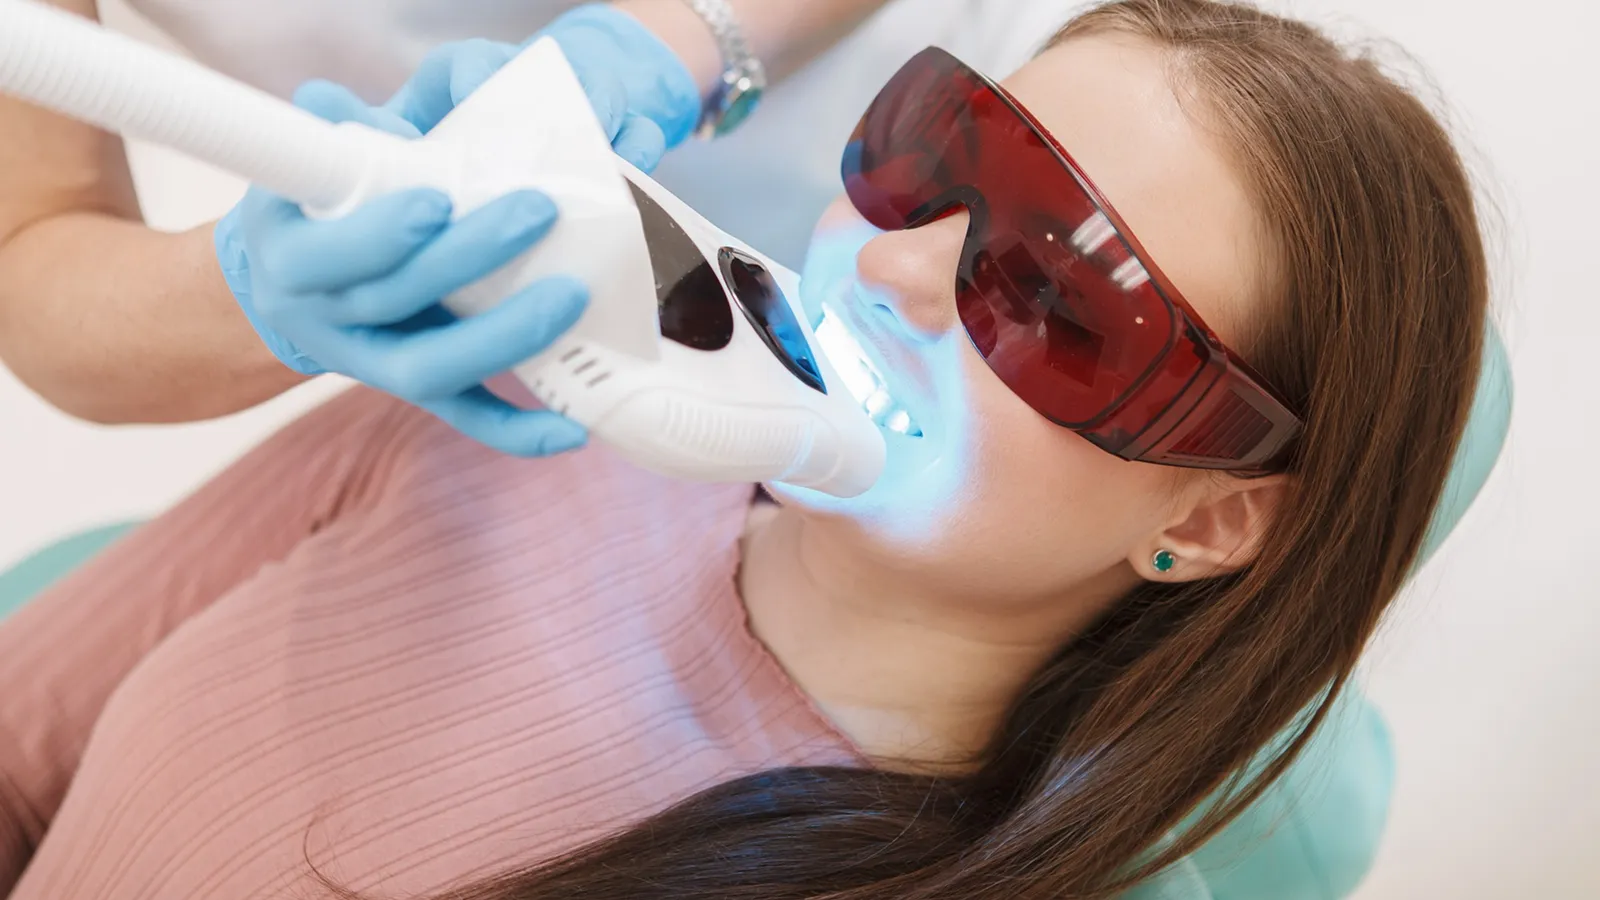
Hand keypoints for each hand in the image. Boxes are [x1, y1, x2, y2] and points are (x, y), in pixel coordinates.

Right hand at [215, 7, 701, 455]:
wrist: (293, 285)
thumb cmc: (317, 206)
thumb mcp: (310, 162)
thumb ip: (338, 129)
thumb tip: (368, 117)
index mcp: (290, 256)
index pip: (328, 254)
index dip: (380, 234)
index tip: (438, 199)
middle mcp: (327, 319)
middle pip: (396, 300)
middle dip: (469, 257)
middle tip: (537, 211)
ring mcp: (374, 362)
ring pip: (433, 367)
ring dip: (504, 336)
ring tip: (570, 294)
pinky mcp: (420, 389)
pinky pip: (467, 417)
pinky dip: (518, 430)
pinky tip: (572, 429)